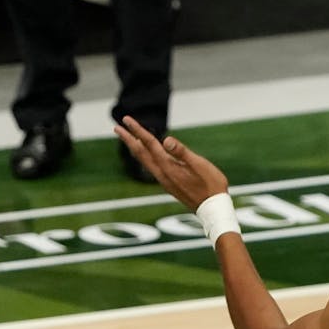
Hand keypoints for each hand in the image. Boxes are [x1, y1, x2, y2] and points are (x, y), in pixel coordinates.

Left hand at [114, 116, 229, 211]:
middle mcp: (161, 174)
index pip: (150, 144)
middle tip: (117, 128)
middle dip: (128, 139)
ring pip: (144, 161)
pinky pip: (151, 166)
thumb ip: (182, 152)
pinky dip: (144, 156)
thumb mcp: (200, 165)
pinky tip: (147, 155)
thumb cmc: (211, 185)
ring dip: (134, 148)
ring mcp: (164, 180)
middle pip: (140, 153)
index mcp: (168, 166)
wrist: (211, 209)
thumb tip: (166, 139)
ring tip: (128, 139)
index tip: (126, 120)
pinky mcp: (168, 184)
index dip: (138, 131)